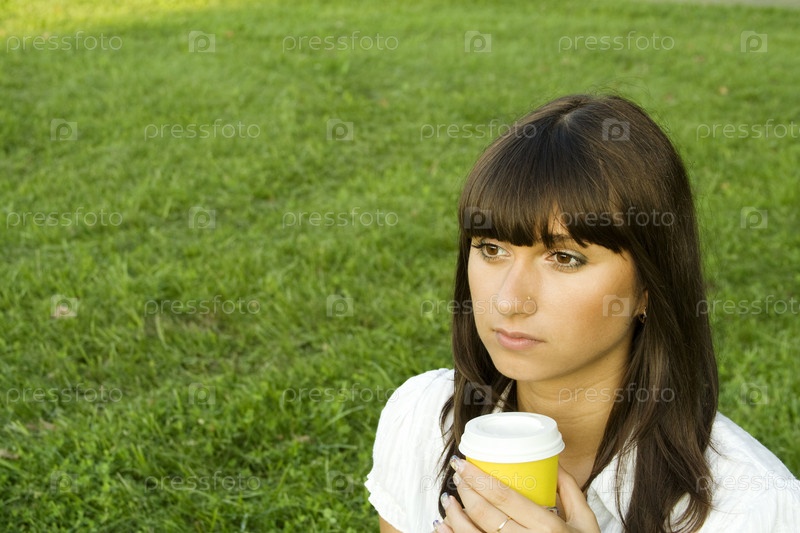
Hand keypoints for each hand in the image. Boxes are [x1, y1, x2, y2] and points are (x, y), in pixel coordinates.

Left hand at [434, 457, 599, 532]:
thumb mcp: (586, 521)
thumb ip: (571, 490)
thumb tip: (553, 461)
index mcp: (549, 527)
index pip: (504, 496)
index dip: (478, 478)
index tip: (463, 463)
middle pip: (485, 514)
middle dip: (464, 491)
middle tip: (458, 476)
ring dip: (453, 515)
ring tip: (448, 499)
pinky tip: (443, 526)